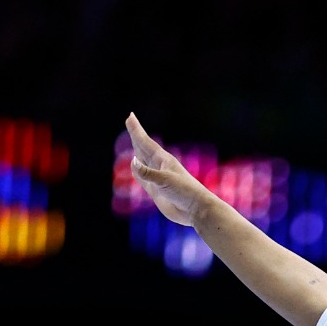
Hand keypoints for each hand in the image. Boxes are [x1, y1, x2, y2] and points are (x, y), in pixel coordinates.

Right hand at [124, 112, 209, 226]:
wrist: (196, 210)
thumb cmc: (185, 192)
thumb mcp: (165, 180)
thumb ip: (147, 173)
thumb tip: (132, 161)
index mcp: (163, 160)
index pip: (145, 142)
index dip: (136, 130)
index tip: (130, 116)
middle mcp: (160, 166)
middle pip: (144, 147)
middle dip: (136, 136)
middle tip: (130, 121)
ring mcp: (157, 178)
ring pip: (143, 161)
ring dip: (137, 151)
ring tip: (134, 142)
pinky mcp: (156, 191)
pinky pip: (142, 177)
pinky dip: (136, 171)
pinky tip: (134, 167)